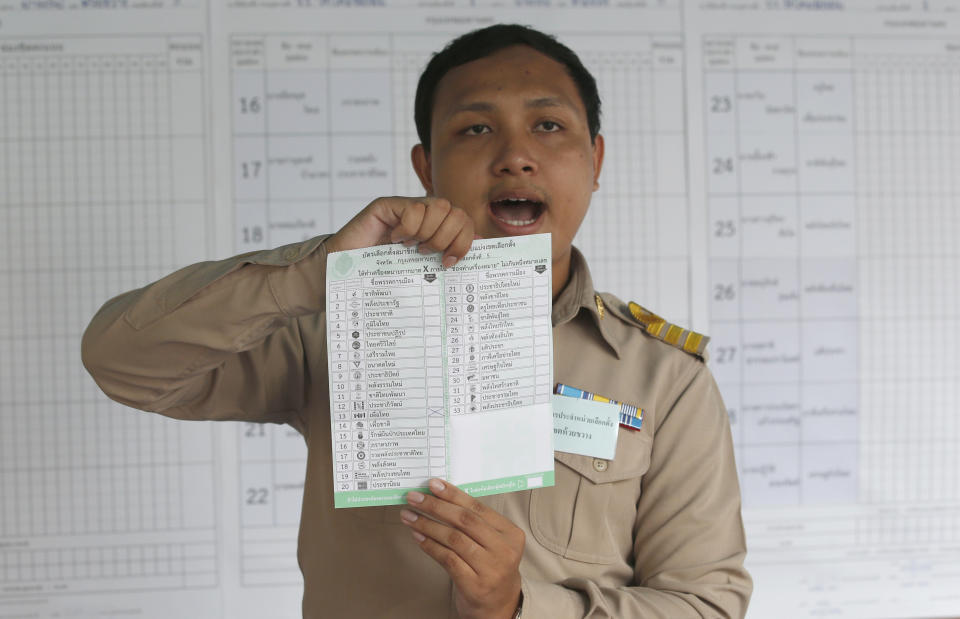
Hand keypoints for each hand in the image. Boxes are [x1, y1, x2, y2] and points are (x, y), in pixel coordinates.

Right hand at [326, 196, 474, 267]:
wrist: (343, 273)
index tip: (449, 262)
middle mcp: (424, 215)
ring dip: (429, 232)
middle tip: (427, 253)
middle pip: (457, 212)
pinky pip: (413, 209)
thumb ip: (445, 257)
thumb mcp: (420, 270)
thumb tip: (478, 248)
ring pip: (439, 206)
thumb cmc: (381, 274)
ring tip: (412, 247)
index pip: (465, 222)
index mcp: (435, 229)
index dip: (464, 242)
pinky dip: (408, 228)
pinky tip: (395, 239)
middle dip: (448, 238)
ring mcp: (406, 207)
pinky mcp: (387, 205)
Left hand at [401, 479, 523, 618]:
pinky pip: (447, 559)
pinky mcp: (474, 585)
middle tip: (414, 498)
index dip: (453, 494)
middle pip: (465, 521)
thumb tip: (439, 496)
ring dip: (427, 524)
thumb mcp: (491, 542)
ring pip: (453, 538)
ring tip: (409, 516)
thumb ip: (473, 523)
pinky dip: (429, 545)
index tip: (433, 484)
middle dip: (436, 506)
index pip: (478, 508)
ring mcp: (490, 569)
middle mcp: (504, 550)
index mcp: (511, 533)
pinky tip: (417, 536)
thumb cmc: (490, 567)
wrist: (498, 605)